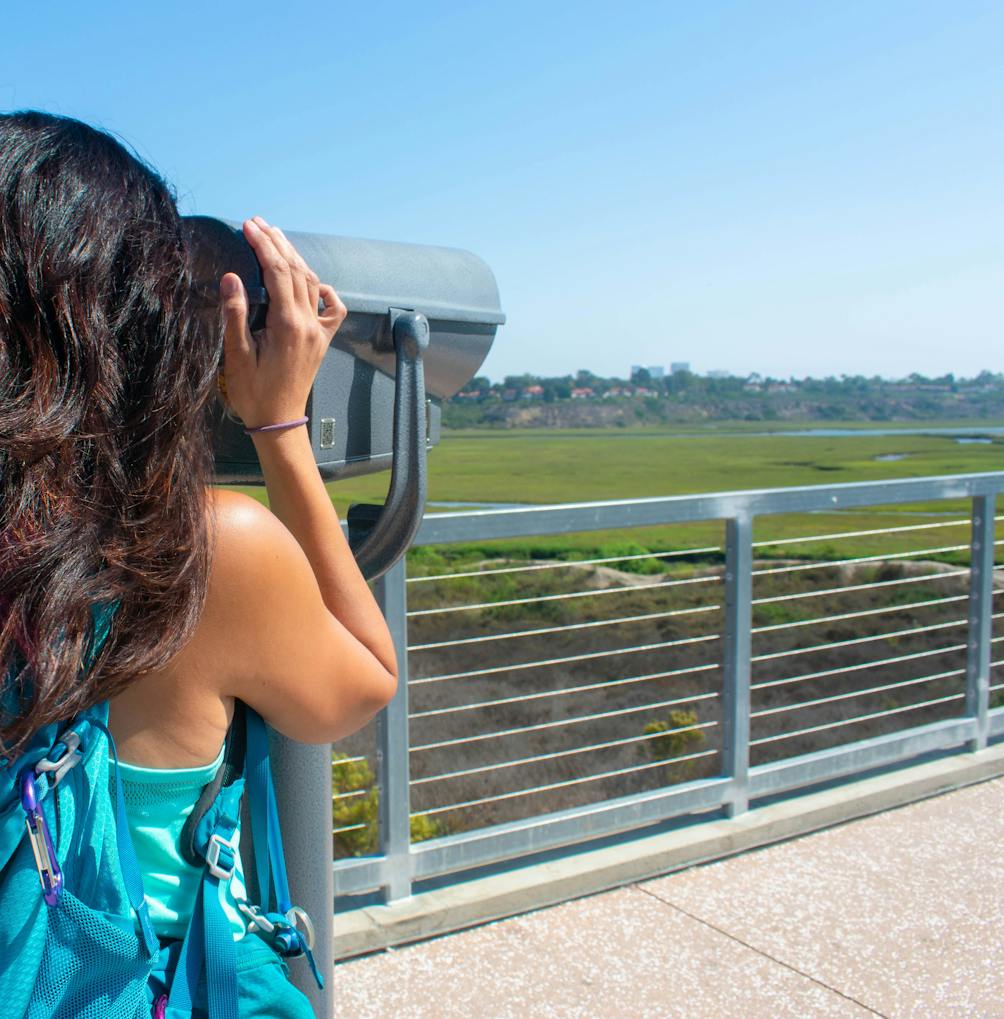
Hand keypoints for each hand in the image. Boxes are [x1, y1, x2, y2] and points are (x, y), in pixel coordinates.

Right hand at [218, 216, 346, 428]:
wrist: (278, 421)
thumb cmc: (254, 393)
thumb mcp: (236, 356)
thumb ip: (235, 315)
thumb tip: (231, 277)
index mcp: (287, 325)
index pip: (278, 272)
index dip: (263, 245)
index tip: (248, 225)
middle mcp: (309, 324)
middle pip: (296, 271)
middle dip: (277, 243)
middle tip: (258, 222)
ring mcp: (319, 332)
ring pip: (313, 284)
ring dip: (295, 258)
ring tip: (277, 237)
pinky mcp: (323, 341)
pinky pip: (333, 309)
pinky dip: (324, 289)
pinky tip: (312, 281)